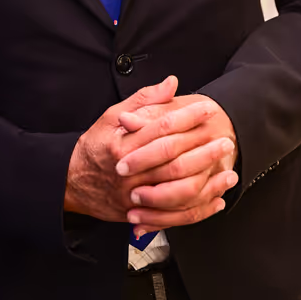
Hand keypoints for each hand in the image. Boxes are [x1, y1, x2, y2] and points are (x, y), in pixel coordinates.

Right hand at [64, 78, 233, 226]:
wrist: (72, 181)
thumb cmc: (95, 147)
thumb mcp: (112, 116)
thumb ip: (144, 100)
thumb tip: (171, 83)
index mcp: (123, 145)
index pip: (162, 128)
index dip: (187, 117)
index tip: (207, 109)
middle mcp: (130, 172)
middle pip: (173, 160)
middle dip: (203, 148)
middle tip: (224, 138)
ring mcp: (135, 196)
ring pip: (177, 191)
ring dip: (206, 181)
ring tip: (228, 169)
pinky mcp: (140, 214)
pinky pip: (174, 216)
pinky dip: (199, 210)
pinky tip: (217, 200)